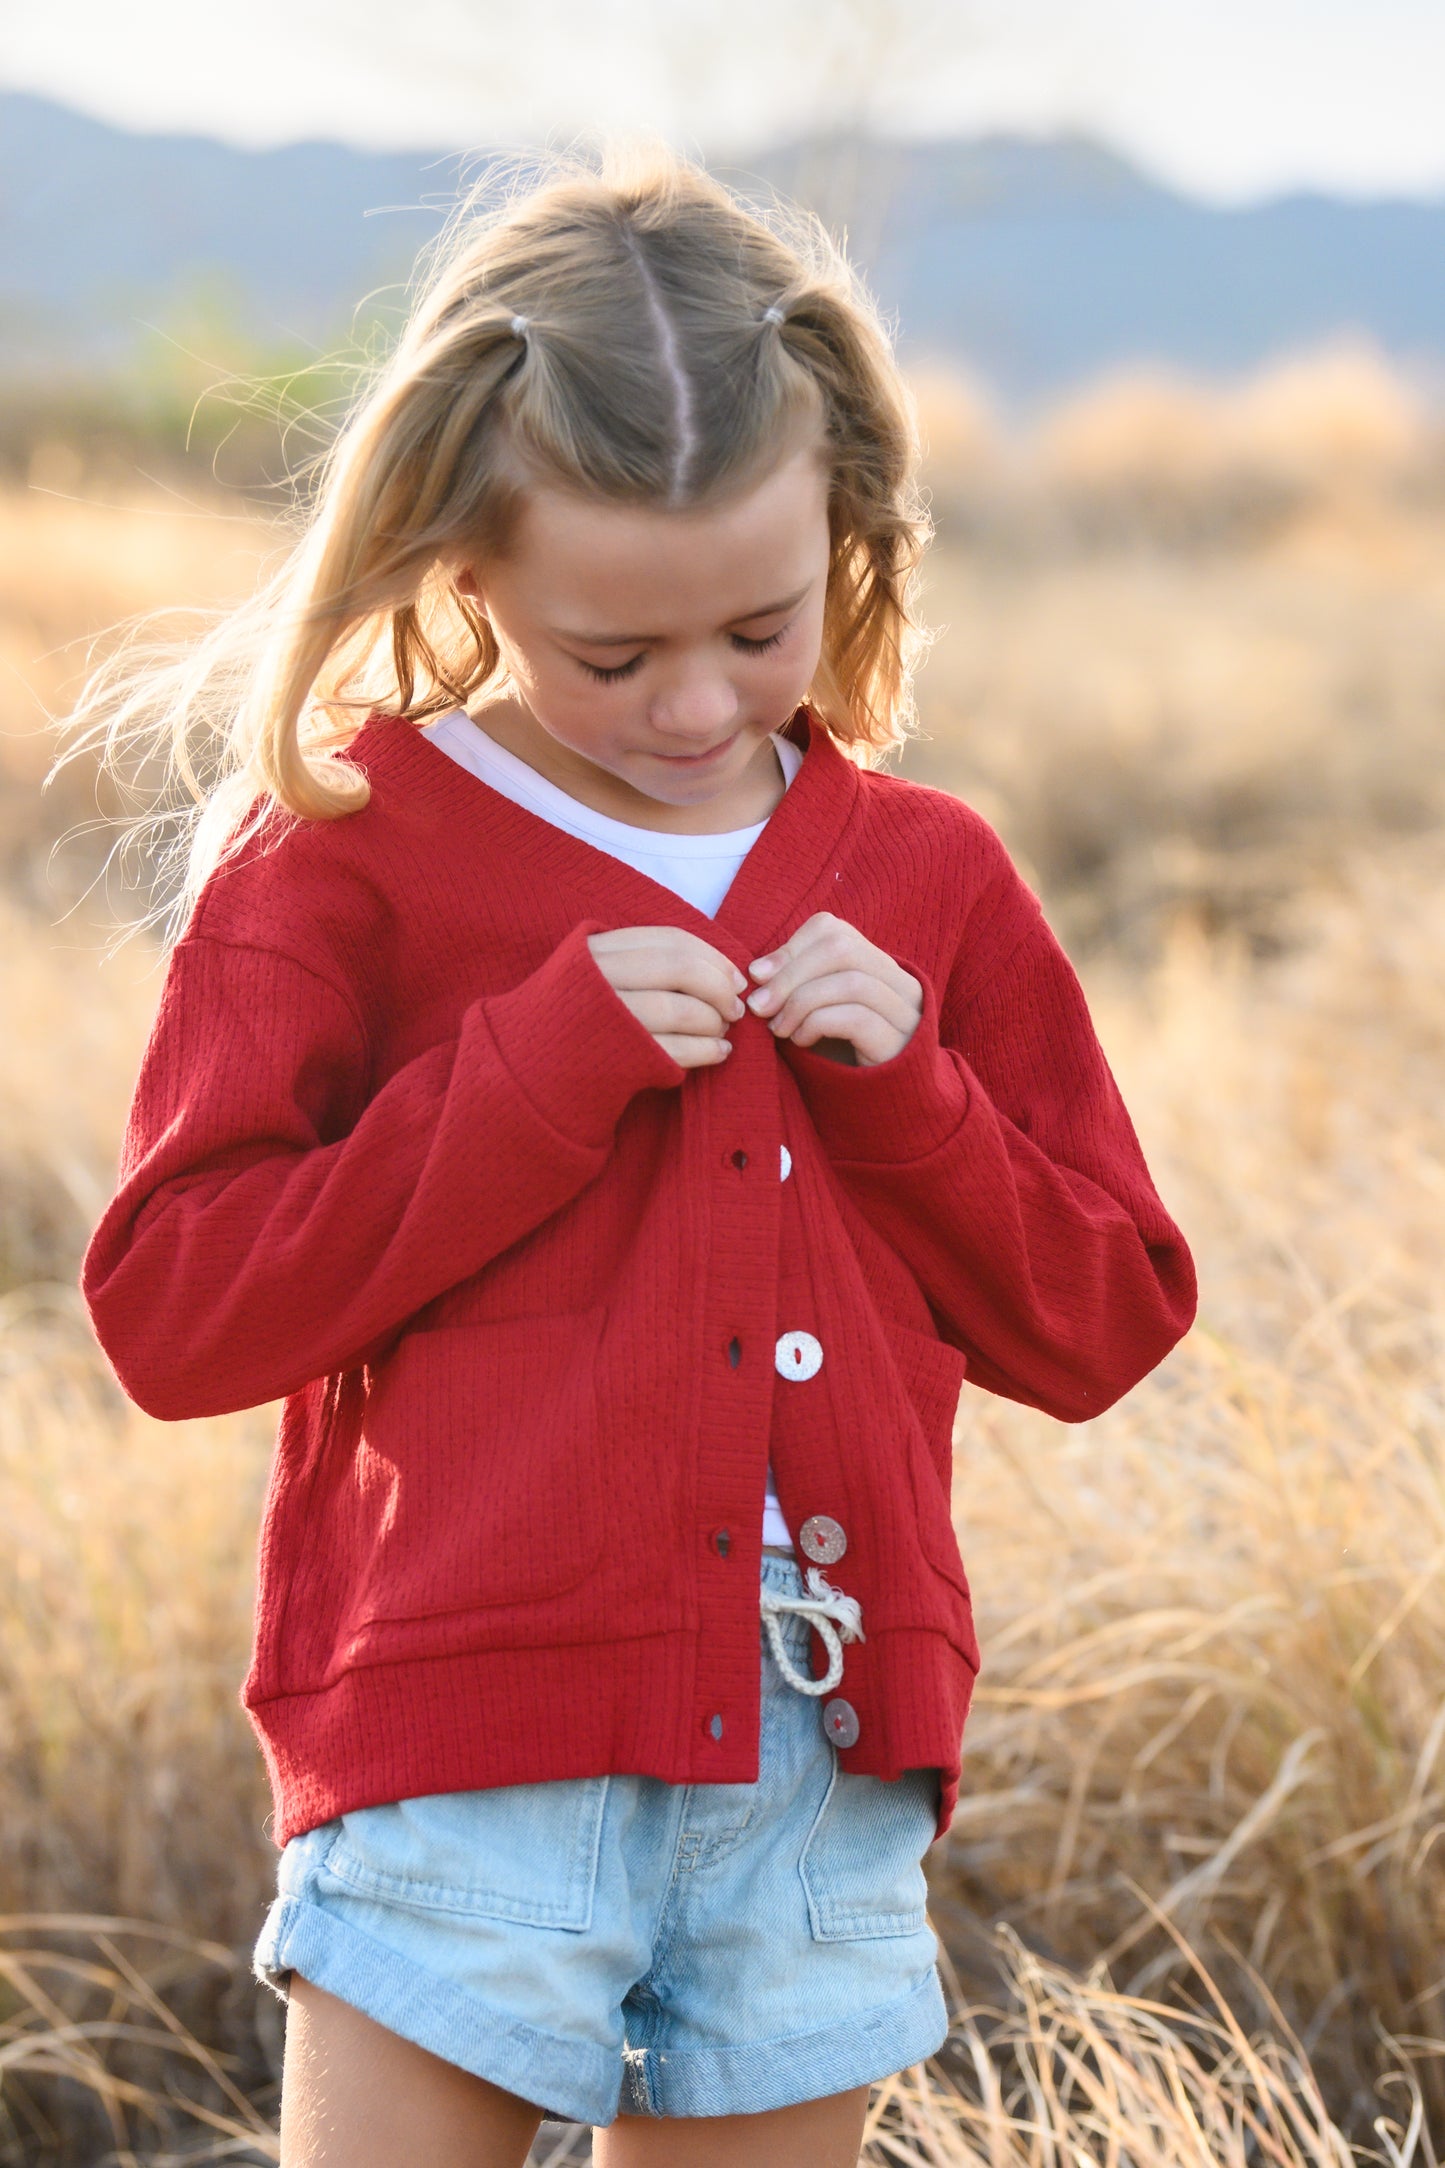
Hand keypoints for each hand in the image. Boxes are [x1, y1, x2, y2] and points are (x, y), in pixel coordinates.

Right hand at [588, 926, 746, 1069]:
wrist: (527, 1072)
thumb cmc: (575, 1022)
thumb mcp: (594, 975)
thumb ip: (640, 962)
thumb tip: (717, 966)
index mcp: (597, 951)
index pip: (669, 940)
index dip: (712, 956)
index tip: (735, 976)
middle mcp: (600, 979)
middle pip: (680, 970)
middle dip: (719, 988)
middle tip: (737, 1007)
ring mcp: (607, 1020)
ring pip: (681, 1011)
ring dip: (714, 1022)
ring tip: (723, 1033)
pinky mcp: (616, 1059)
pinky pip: (675, 1051)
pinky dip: (706, 1051)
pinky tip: (719, 1053)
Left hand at [745, 913, 922, 1067]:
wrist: (882, 1108)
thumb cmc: (842, 1057)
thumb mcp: (817, 1014)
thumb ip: (796, 988)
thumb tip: (758, 972)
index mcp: (879, 966)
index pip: (834, 930)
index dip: (791, 947)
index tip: (759, 975)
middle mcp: (900, 983)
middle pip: (841, 948)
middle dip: (789, 973)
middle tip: (760, 1005)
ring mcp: (905, 1013)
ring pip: (850, 981)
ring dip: (800, 1001)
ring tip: (778, 1028)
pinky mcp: (898, 1044)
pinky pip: (855, 1018)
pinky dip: (817, 1024)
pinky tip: (801, 1041)